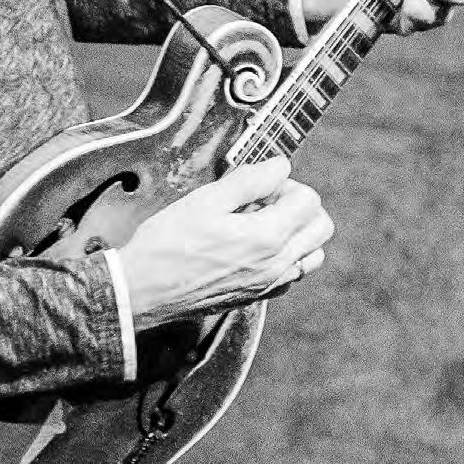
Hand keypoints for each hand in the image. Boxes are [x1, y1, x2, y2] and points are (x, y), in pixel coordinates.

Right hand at [118, 155, 333, 325]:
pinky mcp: (257, 297)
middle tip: (265, 201)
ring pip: (313, 255)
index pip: (309, 200)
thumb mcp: (206, 199)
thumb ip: (250, 180)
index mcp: (266, 237)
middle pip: (321, 227)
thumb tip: (279, 166)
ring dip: (298, 233)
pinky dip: (286, 257)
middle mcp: (275, 265)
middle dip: (299, 206)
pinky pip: (292, 276)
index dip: (285, 184)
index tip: (258, 185)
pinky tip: (255, 248)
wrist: (142, 290)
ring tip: (263, 224)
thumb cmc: (167, 244)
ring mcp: (268, 285)